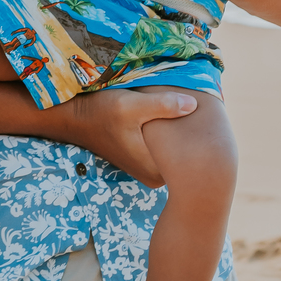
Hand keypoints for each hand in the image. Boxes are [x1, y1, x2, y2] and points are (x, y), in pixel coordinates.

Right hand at [70, 84, 197, 184]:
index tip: (204, 119)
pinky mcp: (145, 161)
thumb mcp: (131, 105)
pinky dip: (170, 136)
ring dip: (180, 134)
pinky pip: (167, 150)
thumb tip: (193, 105)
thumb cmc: (101, 112)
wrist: (76, 117)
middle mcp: (153, 176)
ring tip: (185, 112)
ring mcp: (149, 170)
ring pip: (177, 152)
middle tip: (198, 112)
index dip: (198, 137)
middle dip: (191, 136)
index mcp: (154, 169)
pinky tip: (172, 118)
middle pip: (186, 156)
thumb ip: (163, 105)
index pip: (191, 160)